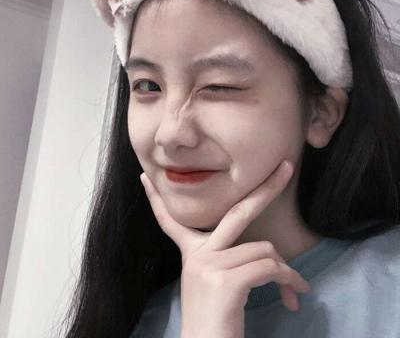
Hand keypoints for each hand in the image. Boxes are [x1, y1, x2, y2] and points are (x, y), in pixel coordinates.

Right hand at [140, 160, 310, 337]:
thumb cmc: (214, 319)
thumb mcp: (211, 283)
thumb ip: (224, 259)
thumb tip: (267, 255)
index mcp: (191, 254)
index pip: (169, 221)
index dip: (156, 200)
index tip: (145, 179)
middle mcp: (197, 254)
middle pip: (237, 212)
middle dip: (266, 189)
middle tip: (287, 168)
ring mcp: (209, 264)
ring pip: (264, 249)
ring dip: (286, 271)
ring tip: (294, 288)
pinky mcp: (225, 280)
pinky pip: (269, 267)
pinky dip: (288, 281)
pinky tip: (291, 298)